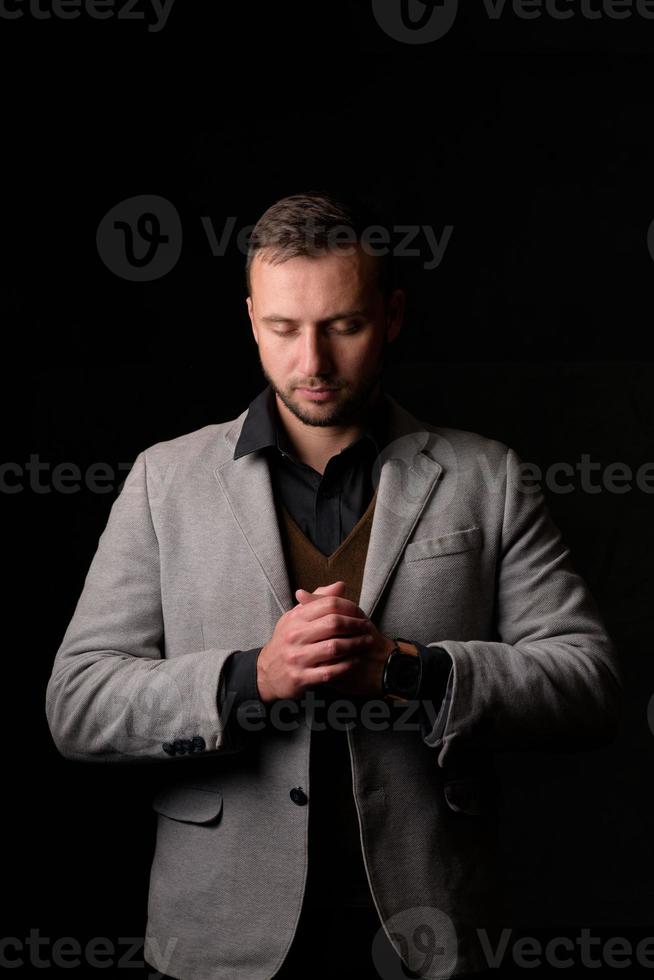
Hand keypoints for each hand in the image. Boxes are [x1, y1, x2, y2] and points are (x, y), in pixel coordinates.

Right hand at [256, 581, 374, 703]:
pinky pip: (330, 672)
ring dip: (355, 645)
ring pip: (334, 648)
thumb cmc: (287, 641)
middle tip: (367, 627)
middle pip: (333, 624)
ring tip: (366, 643)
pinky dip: (346, 666)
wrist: (266, 672)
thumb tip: (341, 585)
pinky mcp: (301, 678)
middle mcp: (295, 636)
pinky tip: (355, 661)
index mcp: (296, 618)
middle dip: (355, 625)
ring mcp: (297, 658)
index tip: (360, 613)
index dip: (349, 607)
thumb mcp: (295, 617)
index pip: (328, 604)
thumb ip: (318, 601)